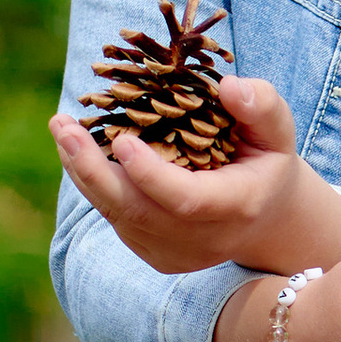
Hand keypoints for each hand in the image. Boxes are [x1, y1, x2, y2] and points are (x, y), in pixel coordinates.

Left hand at [49, 73, 340, 278]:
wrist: (266, 220)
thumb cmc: (267, 163)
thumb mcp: (278, 131)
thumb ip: (262, 106)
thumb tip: (228, 86)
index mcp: (236, 206)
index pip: (185, 200)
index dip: (150, 175)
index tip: (122, 140)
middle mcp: (202, 239)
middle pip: (136, 211)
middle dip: (93, 169)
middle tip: (63, 127)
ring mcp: (175, 253)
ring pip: (118, 215)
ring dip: (84, 171)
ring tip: (62, 128)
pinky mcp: (155, 255)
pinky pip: (117, 218)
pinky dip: (95, 184)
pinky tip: (78, 150)